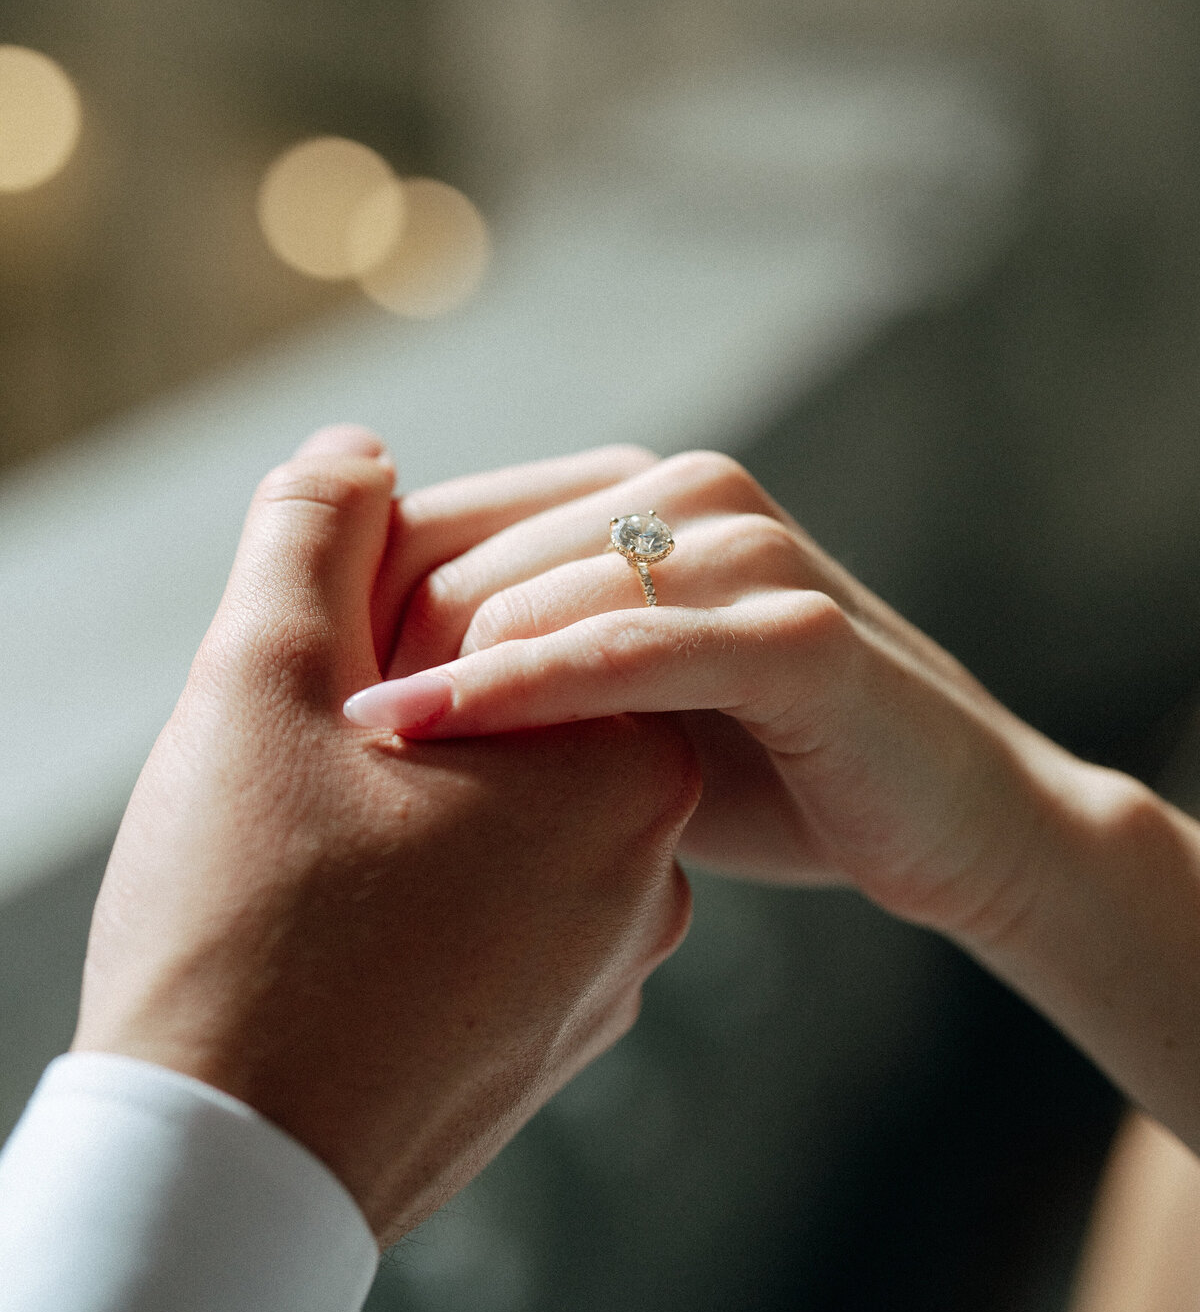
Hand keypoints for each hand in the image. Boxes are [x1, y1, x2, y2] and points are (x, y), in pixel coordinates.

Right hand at [73, 428, 697, 1245]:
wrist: (229, 1171)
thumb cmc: (244, 916)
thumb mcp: (262, 680)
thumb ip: (319, 534)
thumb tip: (362, 450)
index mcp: (624, 759)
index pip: (521, 626)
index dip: (396, 633)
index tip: (312, 692)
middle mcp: (653, 862)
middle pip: (522, 723)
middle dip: (414, 717)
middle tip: (300, 766)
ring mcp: (616, 964)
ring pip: (508, 822)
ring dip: (418, 809)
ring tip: (309, 852)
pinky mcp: (566, 1036)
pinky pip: (506, 918)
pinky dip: (432, 899)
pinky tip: (339, 931)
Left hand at [343, 446, 1199, 1166]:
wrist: (948, 822)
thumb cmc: (768, 771)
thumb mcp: (618, 711)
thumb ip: (518, 670)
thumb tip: (353, 687)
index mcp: (632, 491)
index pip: (433, 528)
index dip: (353, 622)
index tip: (295, 725)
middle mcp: (685, 489)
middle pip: (461, 559)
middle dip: (382, 663)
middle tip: (322, 776)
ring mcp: (746, 550)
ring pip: (530, 596)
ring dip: (431, 681)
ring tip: (349, 778)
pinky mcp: (797, 634)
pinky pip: (626, 651)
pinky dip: (524, 692)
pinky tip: (427, 734)